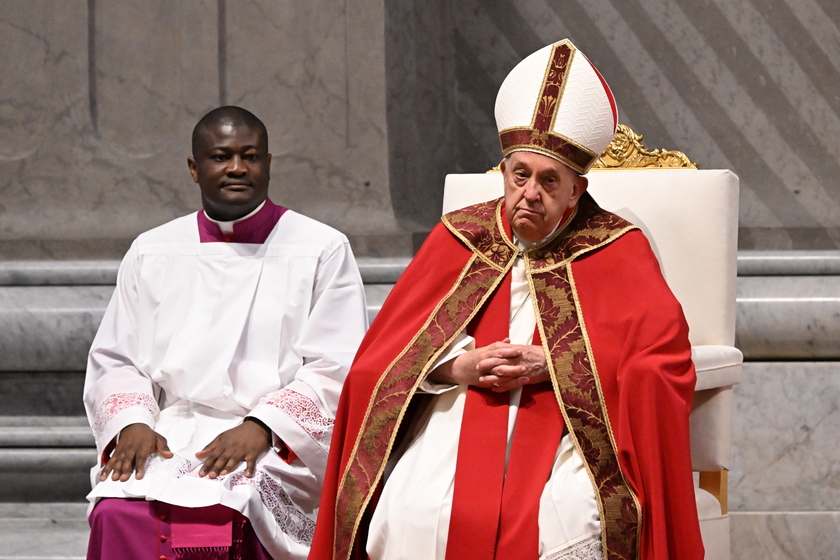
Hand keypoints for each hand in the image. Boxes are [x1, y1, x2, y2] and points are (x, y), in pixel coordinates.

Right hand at [100, 423, 172, 481]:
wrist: (133, 425)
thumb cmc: (148, 435)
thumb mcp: (158, 438)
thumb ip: (164, 447)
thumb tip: (170, 455)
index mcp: (143, 447)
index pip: (141, 458)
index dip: (140, 467)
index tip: (139, 476)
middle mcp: (131, 449)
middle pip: (128, 460)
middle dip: (125, 470)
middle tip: (123, 479)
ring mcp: (123, 450)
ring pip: (118, 461)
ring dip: (115, 470)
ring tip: (113, 479)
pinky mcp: (116, 452)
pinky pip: (111, 460)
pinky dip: (106, 469)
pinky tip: (103, 477)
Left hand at [195, 419, 271, 478]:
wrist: (255, 426)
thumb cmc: (237, 433)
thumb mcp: (222, 437)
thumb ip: (210, 447)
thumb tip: (198, 455)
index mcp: (224, 444)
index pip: (213, 455)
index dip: (207, 464)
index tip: (201, 474)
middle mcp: (232, 448)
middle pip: (223, 458)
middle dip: (216, 467)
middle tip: (210, 476)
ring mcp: (243, 450)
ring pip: (235, 459)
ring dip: (229, 466)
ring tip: (223, 473)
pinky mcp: (253, 453)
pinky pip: (251, 462)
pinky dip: (249, 468)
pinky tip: (247, 475)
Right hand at [428, 339, 548, 391]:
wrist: (457, 369)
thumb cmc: (472, 358)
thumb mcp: (483, 349)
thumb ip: (497, 345)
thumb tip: (509, 340)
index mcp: (486, 353)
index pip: (499, 351)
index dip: (510, 351)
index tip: (520, 350)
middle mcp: (485, 362)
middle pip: (500, 363)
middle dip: (513, 364)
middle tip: (525, 365)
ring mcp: (484, 373)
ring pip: (499, 374)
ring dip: (512, 375)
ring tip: (524, 375)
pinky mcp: (484, 381)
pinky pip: (496, 383)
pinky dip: (506, 385)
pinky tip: (516, 384)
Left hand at [475, 342, 548, 391]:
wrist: (551, 362)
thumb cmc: (539, 353)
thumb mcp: (525, 348)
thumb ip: (513, 348)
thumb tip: (505, 345)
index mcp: (515, 352)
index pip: (498, 354)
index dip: (488, 356)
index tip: (480, 358)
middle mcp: (515, 361)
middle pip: (497, 363)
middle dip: (486, 366)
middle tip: (477, 368)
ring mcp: (518, 371)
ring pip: (501, 375)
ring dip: (490, 378)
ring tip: (482, 380)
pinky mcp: (523, 379)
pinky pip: (510, 385)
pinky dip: (501, 387)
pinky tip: (494, 388)